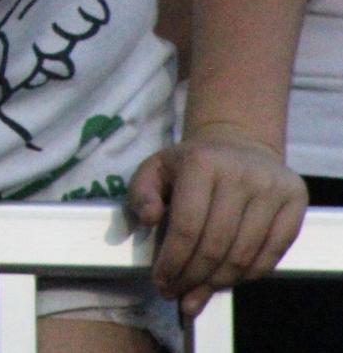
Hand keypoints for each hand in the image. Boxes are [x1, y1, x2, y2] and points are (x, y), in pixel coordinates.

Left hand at [127, 122, 306, 318]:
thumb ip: (141, 193)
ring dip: (218, 282)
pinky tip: (226, 281)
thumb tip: (149, 219)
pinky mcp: (296, 201)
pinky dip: (248, 275)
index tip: (161, 282)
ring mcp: (273, 188)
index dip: (173, 261)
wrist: (239, 145)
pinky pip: (273, 253)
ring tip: (198, 292)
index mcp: (201, 163)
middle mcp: (241, 174)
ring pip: (244, 254)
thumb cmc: (191, 164)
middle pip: (215, 245)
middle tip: (176, 293)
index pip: (187, 226)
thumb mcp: (155, 168)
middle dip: (192, 277)